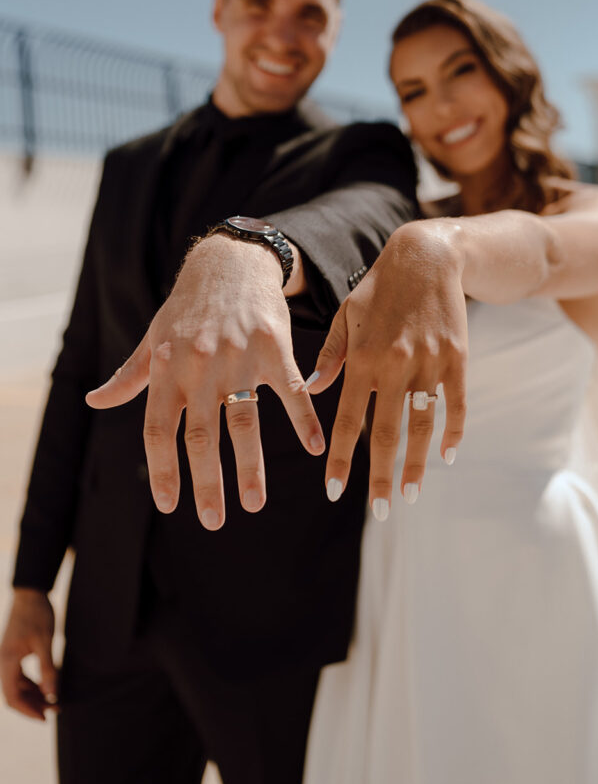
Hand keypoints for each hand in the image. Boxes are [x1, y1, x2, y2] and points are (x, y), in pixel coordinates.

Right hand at [0, 588, 57, 720]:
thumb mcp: (45, 641)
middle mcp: (4, 663)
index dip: (28, 711)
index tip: (45, 717)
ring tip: (54, 700)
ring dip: (34, 695)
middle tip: (55, 709)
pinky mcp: (14, 654)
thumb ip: (47, 668)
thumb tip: (51, 694)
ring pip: (18, 686)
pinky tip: (47, 686)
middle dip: (33, 705)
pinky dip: (33, 684)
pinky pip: (20, 676)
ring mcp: (8, 658)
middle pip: (14, 694)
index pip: (13, 697)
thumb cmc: (37, 614)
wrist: (30, 593)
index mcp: (7, 662)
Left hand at [85, 235, 324, 528]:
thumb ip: (130, 376)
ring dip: (250, 466)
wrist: (232, 262)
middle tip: (213, 522)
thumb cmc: (188, 306)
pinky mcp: (275, 348)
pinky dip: (305, 420)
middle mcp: (200, 366)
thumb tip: (94, 402)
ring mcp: (239, 357)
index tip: (170, 504)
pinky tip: (317, 448)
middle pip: (201, 436)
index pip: (158, 428)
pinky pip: (291, 391)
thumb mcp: (154, 338)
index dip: (163, 469)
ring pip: (244, 422)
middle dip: (206, 483)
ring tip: (253, 504)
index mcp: (168, 368)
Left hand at [311, 220, 466, 517]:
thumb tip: (314, 392)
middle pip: (387, 433)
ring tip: (413, 493)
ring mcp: (428, 363)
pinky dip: (454, 431)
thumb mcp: (346, 316)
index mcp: (362, 359)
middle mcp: (394, 366)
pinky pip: (456, 404)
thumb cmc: (379, 289)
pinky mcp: (456, 358)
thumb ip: (331, 356)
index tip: (334, 491)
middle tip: (382, 510)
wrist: (427, 256)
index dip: (342, 459)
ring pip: (423, 425)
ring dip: (419, 464)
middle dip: (382, 477)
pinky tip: (448, 455)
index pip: (349, 421)